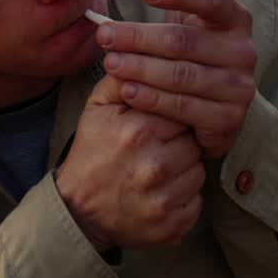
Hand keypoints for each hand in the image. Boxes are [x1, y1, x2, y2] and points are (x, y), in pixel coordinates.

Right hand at [55, 73, 205, 250]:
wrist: (78, 212)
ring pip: (198, 171)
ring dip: (183, 170)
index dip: (170, 118)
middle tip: (156, 149)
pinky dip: (184, 198)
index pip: (181, 111)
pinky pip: (197, 201)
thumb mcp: (97, 109)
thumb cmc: (93, 154)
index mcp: (138, 132)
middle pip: (194, 141)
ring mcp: (164, 200)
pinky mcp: (172, 226)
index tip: (158, 125)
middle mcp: (154, 167)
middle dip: (179, 143)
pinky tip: (161, 193)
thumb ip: (123, 78)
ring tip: (157, 171)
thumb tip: (146, 51)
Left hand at [95, 0, 256, 159]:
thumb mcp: (198, 9)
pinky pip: (184, 108)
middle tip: (103, 35)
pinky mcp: (229, 120)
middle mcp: (244, 52)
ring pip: (181, 75)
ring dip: (140, 68)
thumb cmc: (196, 47)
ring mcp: (240, 88)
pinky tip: (126, 91)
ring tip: (109, 63)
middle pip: (185, 41)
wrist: (214, 108)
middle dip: (139, 37)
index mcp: (236, 19)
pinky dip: (152, 100)